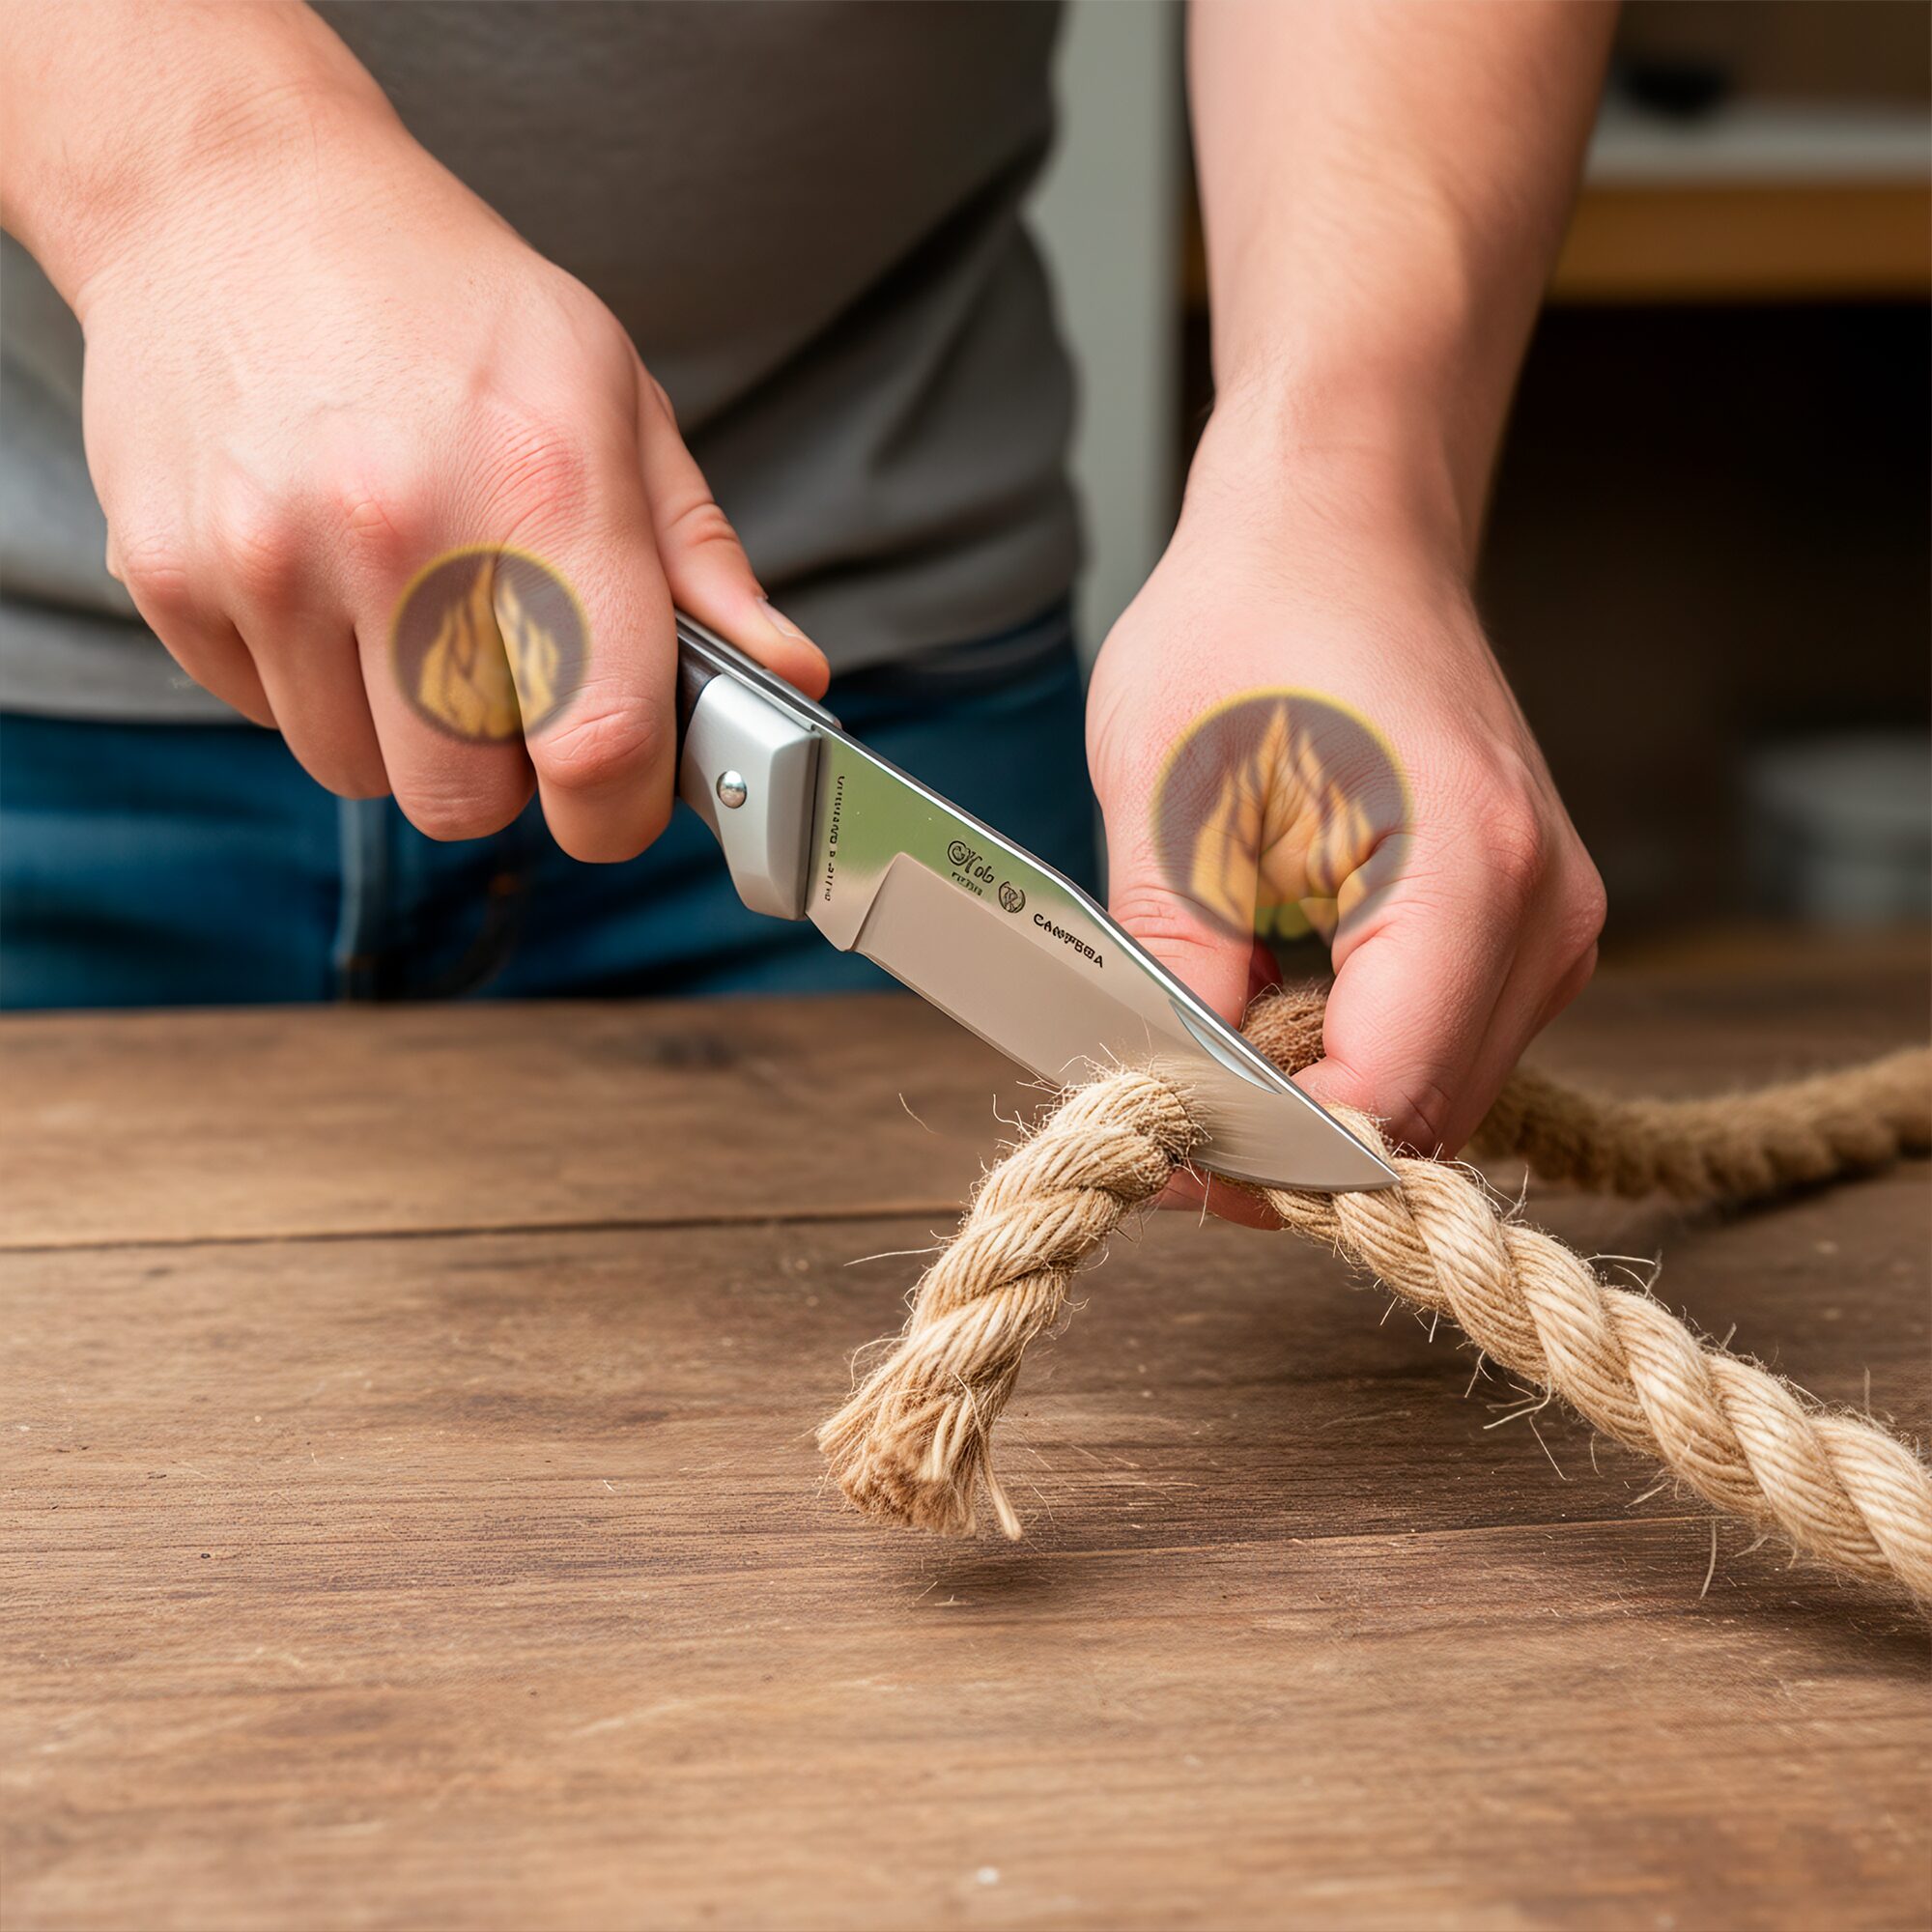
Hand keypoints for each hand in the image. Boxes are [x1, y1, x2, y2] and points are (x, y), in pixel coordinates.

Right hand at [71, 70, 824, 859]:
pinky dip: (313, 683)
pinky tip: (326, 577)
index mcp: (543, 492)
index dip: (617, 812)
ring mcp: (268, 560)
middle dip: (503, 771)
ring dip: (402, 731)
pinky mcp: (169, 577)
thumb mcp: (613, 399)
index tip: (617, 798)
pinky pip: (270, 719)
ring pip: (363, 775)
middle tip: (508, 683)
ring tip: (410, 609)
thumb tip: (788, 683)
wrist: (232, 195)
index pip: (599, 750)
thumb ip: (700, 563)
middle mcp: (397, 534)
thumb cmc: (448, 305)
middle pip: (467, 802)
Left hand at [1087, 414, 1604, 1164]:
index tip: (1166, 1147)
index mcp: (1471, 876)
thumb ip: (1181, 980)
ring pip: (1436, 1089)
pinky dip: (1354, 1046)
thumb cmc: (1245, 628)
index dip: (1266, 1153)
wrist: (1334, 526)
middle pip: (1422, 1115)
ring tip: (1211, 1043)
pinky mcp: (1523, 916)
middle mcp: (1546, 911)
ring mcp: (1552, 917)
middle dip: (1289, 1137)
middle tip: (1167, 1112)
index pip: (1384, 1100)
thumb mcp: (1170, 811)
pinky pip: (1444, 1035)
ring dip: (1321, 1093)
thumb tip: (1181, 1110)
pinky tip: (1273, 1003)